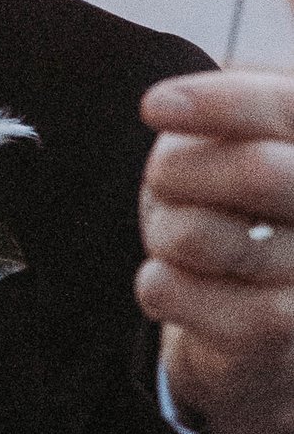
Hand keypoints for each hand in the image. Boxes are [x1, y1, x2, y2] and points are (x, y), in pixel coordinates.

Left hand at [139, 70, 293, 433]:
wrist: (255, 320)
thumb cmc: (237, 207)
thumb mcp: (229, 146)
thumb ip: (224, 117)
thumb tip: (166, 107)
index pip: (287, 110)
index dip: (223, 104)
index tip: (153, 106)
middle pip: (259, 172)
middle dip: (179, 169)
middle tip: (161, 177)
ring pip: (198, 234)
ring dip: (163, 230)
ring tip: (179, 238)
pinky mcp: (279, 329)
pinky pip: (173, 290)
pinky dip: (156, 283)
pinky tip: (179, 286)